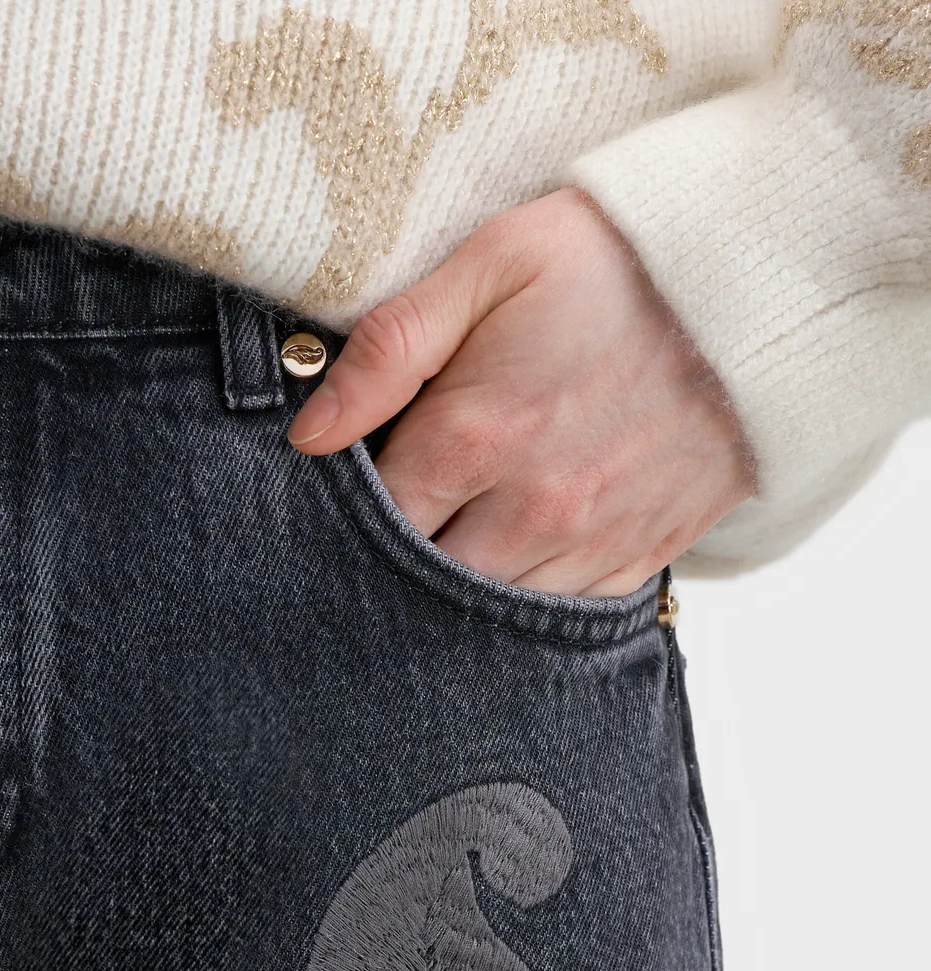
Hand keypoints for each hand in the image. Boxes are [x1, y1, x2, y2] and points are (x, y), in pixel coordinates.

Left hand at [287, 188, 754, 595]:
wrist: (760, 281)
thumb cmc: (613, 258)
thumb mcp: (490, 263)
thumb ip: (389, 348)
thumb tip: (307, 434)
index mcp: (474, 437)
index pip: (369, 518)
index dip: (345, 510)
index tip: (343, 489)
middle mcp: (528, 509)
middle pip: (417, 581)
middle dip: (392, 562)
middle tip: (391, 525)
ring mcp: (587, 542)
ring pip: (483, 613)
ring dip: (454, 591)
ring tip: (447, 547)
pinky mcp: (635, 559)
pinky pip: (555, 615)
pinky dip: (524, 597)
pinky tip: (512, 559)